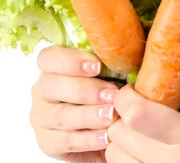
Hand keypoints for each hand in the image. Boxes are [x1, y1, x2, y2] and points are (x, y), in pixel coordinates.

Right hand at [30, 45, 120, 161]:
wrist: (101, 129)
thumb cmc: (104, 91)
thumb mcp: (105, 72)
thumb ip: (108, 60)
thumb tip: (126, 49)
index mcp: (51, 67)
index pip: (48, 57)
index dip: (70, 60)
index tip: (97, 66)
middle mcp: (41, 91)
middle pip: (51, 85)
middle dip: (85, 89)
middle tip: (112, 94)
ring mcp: (41, 118)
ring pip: (60, 115)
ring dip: (89, 115)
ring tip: (112, 115)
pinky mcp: (48, 143)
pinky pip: (66, 141)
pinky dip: (88, 139)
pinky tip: (106, 136)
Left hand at [105, 84, 179, 162]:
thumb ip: (167, 107)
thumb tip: (132, 83)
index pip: (136, 113)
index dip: (124, 97)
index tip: (129, 91)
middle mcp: (172, 162)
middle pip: (118, 132)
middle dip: (120, 119)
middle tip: (132, 115)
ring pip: (112, 153)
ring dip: (119, 143)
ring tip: (137, 139)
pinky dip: (123, 157)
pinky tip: (139, 154)